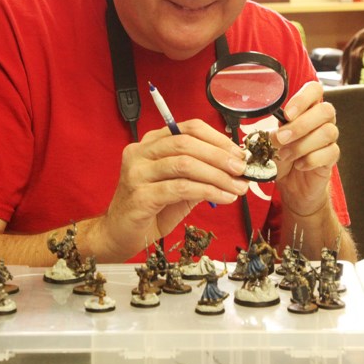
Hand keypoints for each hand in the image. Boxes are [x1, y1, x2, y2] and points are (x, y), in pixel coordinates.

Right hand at [99, 119, 248, 259]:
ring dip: (217, 175)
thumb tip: (235, 166)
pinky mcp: (139, 196)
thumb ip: (202, 173)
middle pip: (186, 143)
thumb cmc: (151, 208)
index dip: (217, 138)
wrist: (120, 234)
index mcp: (151, 143)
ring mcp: (137, 173)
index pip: (188, 128)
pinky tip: (223, 198)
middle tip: (242, 169)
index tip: (239, 153)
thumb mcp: (180, 185)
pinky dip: (207, 191)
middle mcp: (141, 153)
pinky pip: (180, 188)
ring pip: (184, 164)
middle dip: (220, 156)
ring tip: (238, 187)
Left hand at [273, 81, 338, 216]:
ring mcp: (329, 139)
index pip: (315, 89)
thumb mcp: (271, 143)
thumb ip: (273, 134)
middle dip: (301, 125)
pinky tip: (299, 165)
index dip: (303, 98)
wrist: (291, 185)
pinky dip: (311, 159)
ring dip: (303, 144)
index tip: (287, 114)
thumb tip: (277, 132)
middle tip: (282, 138)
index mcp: (306, 109)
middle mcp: (322, 120)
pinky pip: (330, 152)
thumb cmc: (281, 157)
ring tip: (286, 155)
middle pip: (326, 110)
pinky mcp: (332, 157)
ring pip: (328, 132)